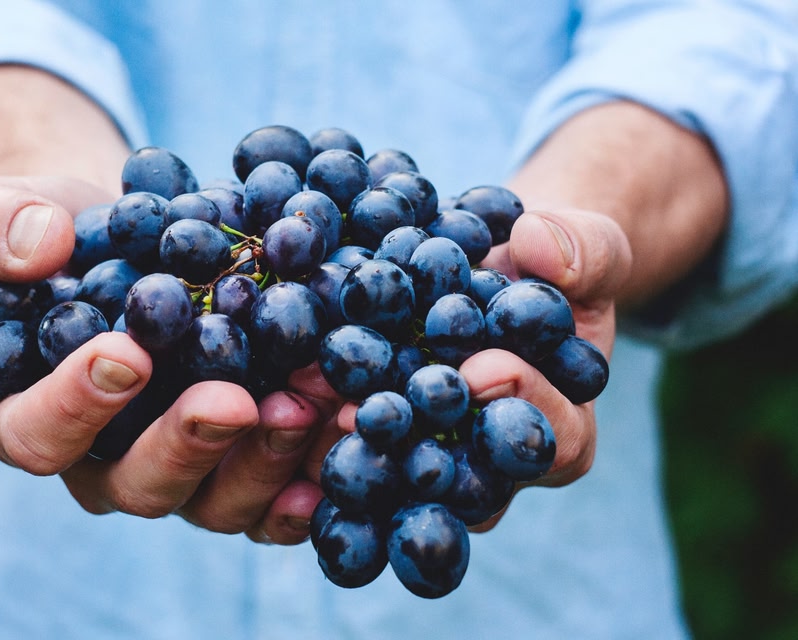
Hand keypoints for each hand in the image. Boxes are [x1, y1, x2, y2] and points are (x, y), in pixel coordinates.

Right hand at [0, 175, 333, 544]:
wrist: (140, 241)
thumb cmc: (64, 235)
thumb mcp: (6, 211)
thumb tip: (37, 246)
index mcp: (35, 416)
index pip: (37, 435)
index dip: (74, 406)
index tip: (125, 354)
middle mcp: (109, 462)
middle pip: (139, 484)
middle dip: (189, 444)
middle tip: (234, 401)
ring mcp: (185, 472)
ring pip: (218, 500)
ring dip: (268, 459)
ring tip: (312, 403)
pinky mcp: (245, 466)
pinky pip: (278, 497)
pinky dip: (314, 476)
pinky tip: (347, 436)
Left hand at [314, 206, 631, 532]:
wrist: (499, 269)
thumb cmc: (554, 267)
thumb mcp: (588, 248)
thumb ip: (583, 251)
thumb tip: (540, 247)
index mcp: (561, 430)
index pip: (553, 439)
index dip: (523, 405)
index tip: (484, 368)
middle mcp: (492, 463)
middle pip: (463, 479)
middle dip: (419, 443)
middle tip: (372, 412)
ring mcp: (433, 456)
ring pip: (398, 473)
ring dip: (353, 444)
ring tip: (312, 405)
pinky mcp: (382, 437)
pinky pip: (352, 443)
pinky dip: (315, 423)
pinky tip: (281, 395)